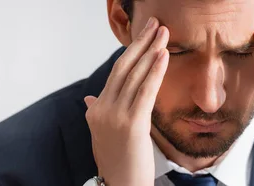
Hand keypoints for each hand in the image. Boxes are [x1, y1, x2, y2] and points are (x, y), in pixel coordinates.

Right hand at [83, 17, 168, 185]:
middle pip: (123, 68)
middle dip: (140, 43)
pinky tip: (163, 55)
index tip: (144, 36)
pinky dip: (155, 71)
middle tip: (154, 24)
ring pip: (134, 75)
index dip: (131, 53)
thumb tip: (90, 97)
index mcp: (96, 109)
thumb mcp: (102, 134)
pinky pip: (145, 91)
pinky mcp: (132, 123)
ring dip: (151, 51)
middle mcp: (102, 109)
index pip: (116, 74)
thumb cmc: (118, 162)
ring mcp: (115, 116)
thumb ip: (97, 112)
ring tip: (163, 33)